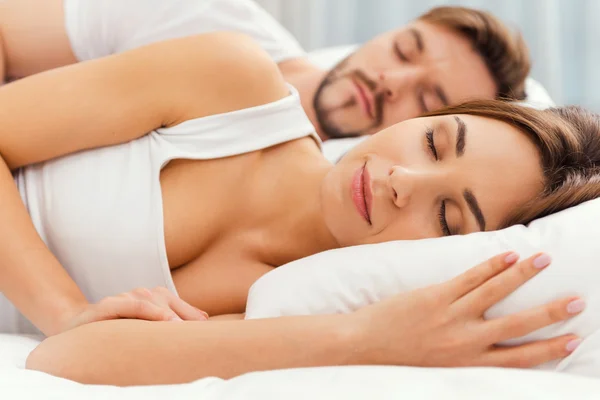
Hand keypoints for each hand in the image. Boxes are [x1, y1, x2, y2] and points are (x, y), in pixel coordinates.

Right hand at [60, 287, 208, 332]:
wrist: (73, 329)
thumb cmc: (115, 331)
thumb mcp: (141, 330)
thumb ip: (166, 325)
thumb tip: (202, 324)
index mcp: (150, 300)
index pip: (175, 303)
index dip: (191, 313)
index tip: (207, 326)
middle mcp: (137, 295)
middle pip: (165, 300)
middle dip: (183, 313)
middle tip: (198, 330)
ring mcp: (121, 299)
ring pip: (148, 300)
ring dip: (164, 311)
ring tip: (178, 326)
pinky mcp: (104, 306)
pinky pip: (125, 305)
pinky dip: (142, 309)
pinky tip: (155, 318)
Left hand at [354, 252, 583, 367]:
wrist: (365, 347)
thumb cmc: (402, 359)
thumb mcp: (440, 367)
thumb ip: (466, 357)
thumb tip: (488, 346)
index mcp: (468, 362)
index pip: (518, 358)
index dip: (549, 349)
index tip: (573, 339)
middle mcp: (465, 341)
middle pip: (517, 325)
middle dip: (549, 312)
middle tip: (576, 301)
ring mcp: (451, 316)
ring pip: (496, 293)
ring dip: (523, 275)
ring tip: (544, 260)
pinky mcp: (435, 296)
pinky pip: (469, 278)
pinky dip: (491, 266)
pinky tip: (508, 255)